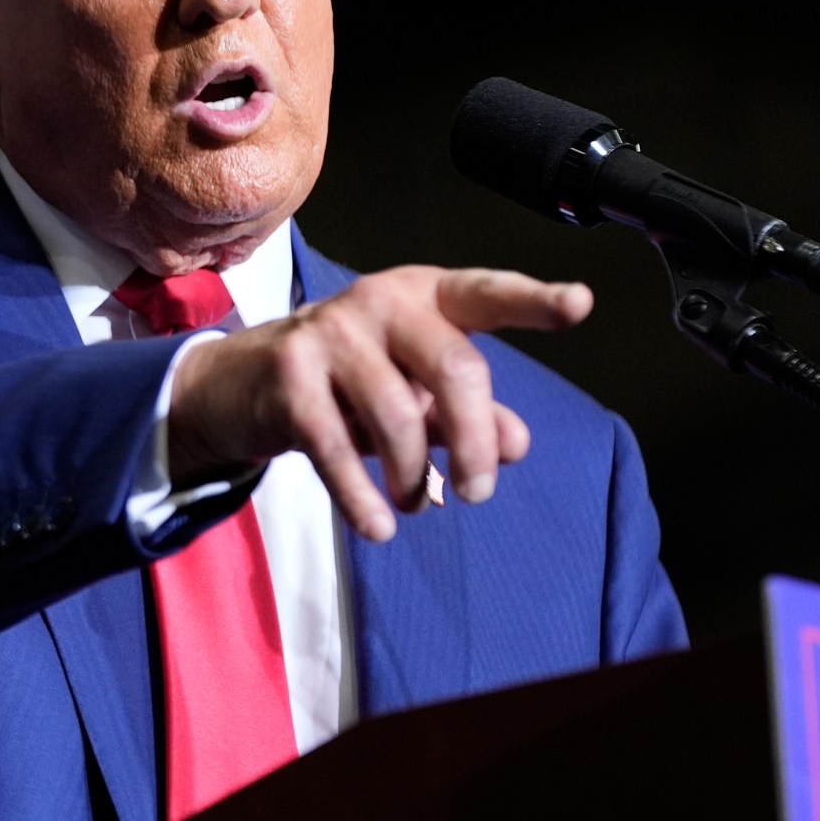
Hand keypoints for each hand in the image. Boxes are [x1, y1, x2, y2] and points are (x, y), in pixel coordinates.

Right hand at [166, 267, 593, 541]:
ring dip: (413, 476)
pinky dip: (363, 497)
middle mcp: (381, 301)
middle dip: (474, 443)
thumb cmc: (346, 383)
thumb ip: (467, 413)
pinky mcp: (290, 375)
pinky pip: (338, 448)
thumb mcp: (413, 394)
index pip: (487, 294)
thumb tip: (515, 444)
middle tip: (477, 493)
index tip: (581, 305)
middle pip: (455, 367)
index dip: (535, 301)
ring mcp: (331, 333)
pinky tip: (379, 526)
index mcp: (424, 295)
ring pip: (398, 415)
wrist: (239, 383)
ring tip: (415, 504)